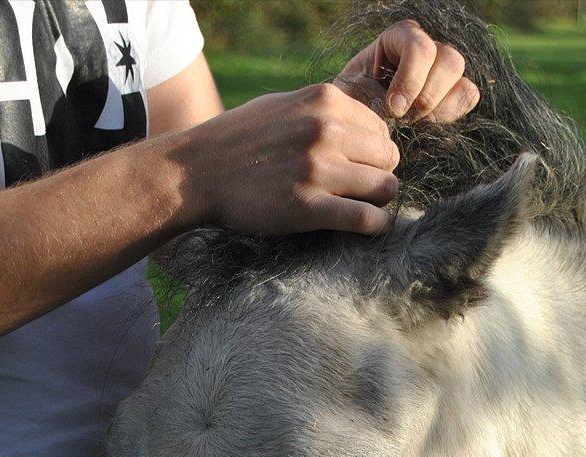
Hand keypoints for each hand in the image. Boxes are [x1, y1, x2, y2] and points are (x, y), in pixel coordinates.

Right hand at [185, 82, 399, 235]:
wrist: (197, 172)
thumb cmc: (239, 140)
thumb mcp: (284, 105)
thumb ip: (324, 111)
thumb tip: (362, 125)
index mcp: (324, 100)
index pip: (381, 128)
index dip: (374, 151)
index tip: (357, 167)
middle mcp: (326, 130)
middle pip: (388, 158)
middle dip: (378, 175)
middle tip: (357, 191)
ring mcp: (319, 169)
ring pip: (385, 187)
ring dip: (378, 202)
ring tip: (361, 208)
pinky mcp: (310, 208)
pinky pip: (367, 219)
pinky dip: (375, 226)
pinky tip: (367, 228)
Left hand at [336, 20, 479, 121]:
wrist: (356, 131)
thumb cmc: (351, 113)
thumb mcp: (351, 99)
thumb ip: (373, 95)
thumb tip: (400, 104)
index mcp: (398, 38)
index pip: (421, 46)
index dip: (410, 79)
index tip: (392, 108)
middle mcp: (424, 50)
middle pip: (450, 59)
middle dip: (427, 95)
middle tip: (403, 117)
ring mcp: (440, 72)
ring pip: (461, 79)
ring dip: (439, 106)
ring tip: (414, 123)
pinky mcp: (451, 94)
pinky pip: (467, 96)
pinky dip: (450, 113)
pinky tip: (426, 125)